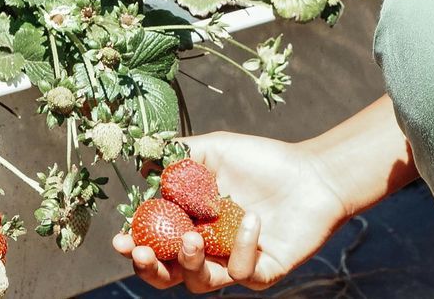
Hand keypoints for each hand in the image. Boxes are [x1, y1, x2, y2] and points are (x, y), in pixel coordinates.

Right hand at [112, 131, 351, 291]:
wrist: (313, 172)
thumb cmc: (263, 162)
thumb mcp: (214, 150)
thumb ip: (177, 157)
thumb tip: (141, 166)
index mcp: (190, 225)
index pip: (154, 244)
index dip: (134, 245)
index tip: (120, 238)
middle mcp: (208, 250)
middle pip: (168, 275)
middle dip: (149, 268)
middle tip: (143, 251)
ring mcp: (233, 264)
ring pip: (199, 283)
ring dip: (189, 262)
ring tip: (193, 236)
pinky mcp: (262, 273)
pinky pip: (242, 273)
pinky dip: (241, 248)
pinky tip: (250, 220)